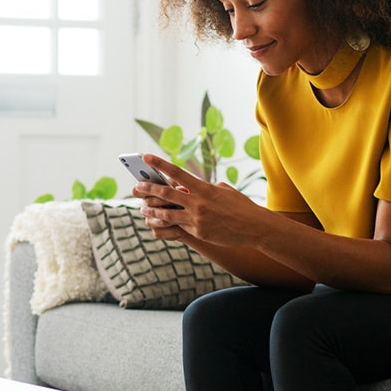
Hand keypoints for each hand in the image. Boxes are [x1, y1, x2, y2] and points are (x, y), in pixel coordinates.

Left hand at [134, 154, 266, 248]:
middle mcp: (198, 202)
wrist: (254, 227)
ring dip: (152, 210)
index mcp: (204, 188)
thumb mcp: (224, 190)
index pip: (176, 173)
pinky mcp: (198, 233)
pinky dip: (167, 224)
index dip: (159, 164)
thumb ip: (205, 188)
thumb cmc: (240, 205)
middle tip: (136, 187)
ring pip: (167, 214)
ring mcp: (197, 219)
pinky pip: (178, 227)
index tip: (145, 157)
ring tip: (143, 208)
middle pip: (166, 193)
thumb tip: (191, 188)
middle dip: (149, 189)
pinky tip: (158, 223)